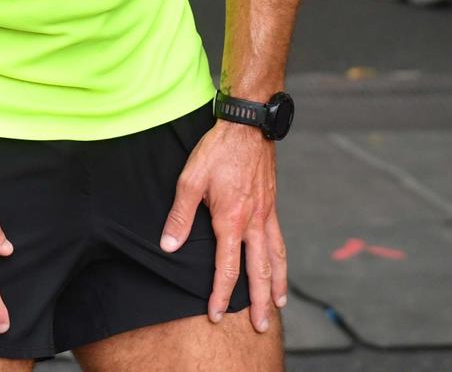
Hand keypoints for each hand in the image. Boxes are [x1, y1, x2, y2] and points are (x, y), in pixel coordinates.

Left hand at [161, 118, 286, 332]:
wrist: (248, 125)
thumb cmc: (217, 150)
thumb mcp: (190, 180)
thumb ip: (181, 216)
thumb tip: (170, 245)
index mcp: (231, 219)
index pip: (227, 267)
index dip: (220, 293)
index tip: (215, 313)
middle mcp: (253, 222)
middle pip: (259, 271)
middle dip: (258, 302)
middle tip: (260, 326)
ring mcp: (266, 214)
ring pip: (276, 258)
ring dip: (276, 285)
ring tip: (278, 305)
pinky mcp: (272, 205)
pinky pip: (279, 240)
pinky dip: (281, 260)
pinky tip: (279, 267)